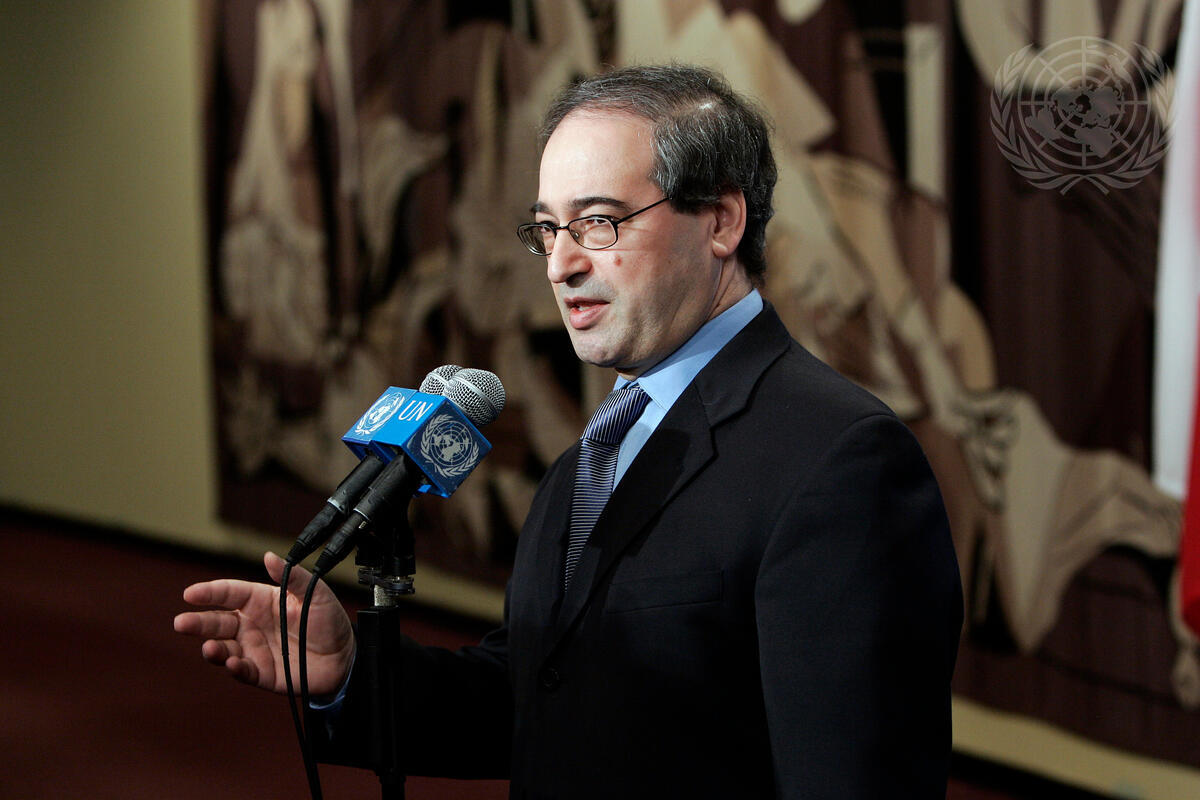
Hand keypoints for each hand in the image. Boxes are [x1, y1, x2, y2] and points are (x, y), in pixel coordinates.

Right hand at [173, 552, 354, 695]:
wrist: (345, 657)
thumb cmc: (329, 621)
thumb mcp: (316, 594)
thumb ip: (293, 577)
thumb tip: (269, 556)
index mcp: (262, 601)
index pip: (230, 594)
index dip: (210, 593)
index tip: (190, 594)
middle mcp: (253, 625)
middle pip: (218, 622)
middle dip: (198, 622)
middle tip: (181, 623)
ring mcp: (255, 650)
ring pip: (224, 648)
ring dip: (213, 648)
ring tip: (209, 647)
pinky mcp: (262, 673)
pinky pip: (243, 671)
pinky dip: (235, 669)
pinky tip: (233, 664)